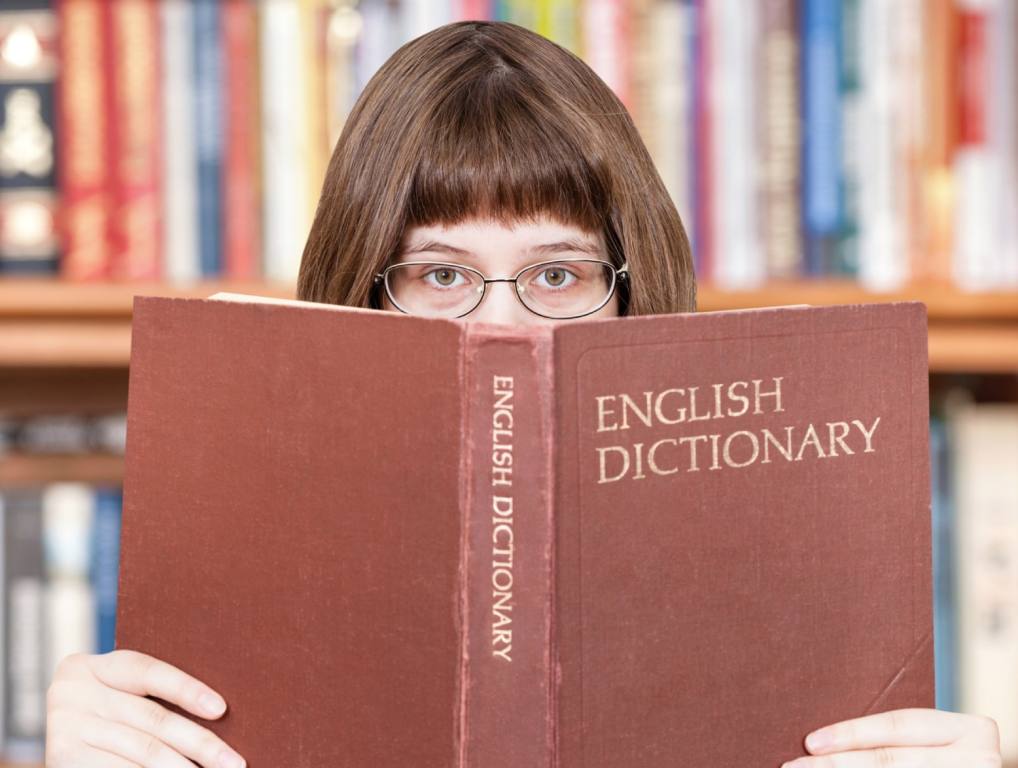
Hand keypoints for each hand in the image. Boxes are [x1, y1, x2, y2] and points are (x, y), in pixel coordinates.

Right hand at [46, 649, 246, 767]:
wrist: (67, 747)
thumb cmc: (111, 717)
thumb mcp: (123, 697)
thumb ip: (156, 699)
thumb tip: (220, 712)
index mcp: (95, 667)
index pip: (148, 673)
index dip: (187, 689)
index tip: (221, 709)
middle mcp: (74, 693)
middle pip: (152, 719)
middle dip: (199, 743)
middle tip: (234, 762)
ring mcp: (64, 728)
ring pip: (142, 751)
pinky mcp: (62, 758)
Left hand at [782, 708, 1000, 766]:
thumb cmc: (946, 757)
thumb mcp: (933, 740)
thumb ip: (894, 736)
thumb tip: (820, 738)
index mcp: (970, 730)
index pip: (898, 726)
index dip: (851, 733)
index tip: (810, 742)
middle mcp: (979, 760)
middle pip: (889, 761)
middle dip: (836, 765)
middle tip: (794, 766)